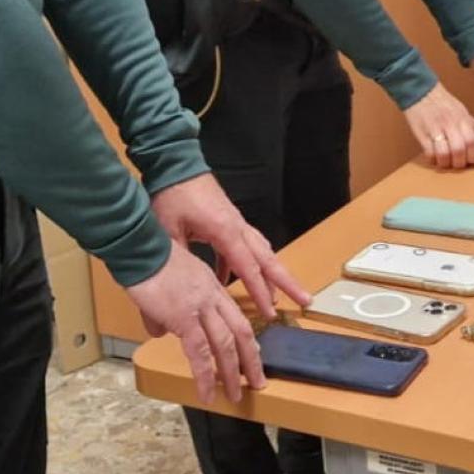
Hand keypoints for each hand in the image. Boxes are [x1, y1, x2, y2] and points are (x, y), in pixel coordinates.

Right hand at [126, 241, 265, 403]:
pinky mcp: (185, 318)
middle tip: (257, 381)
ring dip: (233, 373)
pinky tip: (207, 393)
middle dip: (251, 360)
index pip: (235, 316)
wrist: (140, 249)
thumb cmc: (147, 260)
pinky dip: (206, 376)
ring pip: (226, 345)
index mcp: (210, 286)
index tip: (252, 354)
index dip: (246, 338)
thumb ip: (167, 309)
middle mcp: (212, 296)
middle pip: (241, 331)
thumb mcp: (166, 284)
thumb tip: (161, 330)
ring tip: (235, 395)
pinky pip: (200, 353)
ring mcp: (201, 307)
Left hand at [151, 174, 311, 315]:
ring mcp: (235, 221)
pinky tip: (232, 278)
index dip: (259, 292)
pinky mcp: (228, 219)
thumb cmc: (172, 192)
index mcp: (225, 231)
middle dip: (287, 282)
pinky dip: (244, 263)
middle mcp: (237, 227)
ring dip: (272, 273)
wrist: (175, 161)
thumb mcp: (168, 229)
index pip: (248, 268)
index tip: (270, 312)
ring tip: (279, 295)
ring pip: (261, 251)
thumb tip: (179, 285)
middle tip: (305, 300)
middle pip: (268, 260)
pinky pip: (244, 245)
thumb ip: (179, 258)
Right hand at [404, 82, 473, 169]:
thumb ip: (472, 125)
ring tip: (445, 162)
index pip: (472, 141)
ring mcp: (435, 129)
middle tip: (457, 164)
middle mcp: (450, 124)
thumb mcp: (461, 109)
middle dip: (459, 163)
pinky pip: (429, 152)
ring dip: (446, 163)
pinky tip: (434, 157)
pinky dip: (433, 159)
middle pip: (459, 150)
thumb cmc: (441, 101)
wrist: (420, 91)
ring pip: (444, 154)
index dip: (473, 155)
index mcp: (462, 119)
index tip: (471, 160)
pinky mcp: (421, 133)